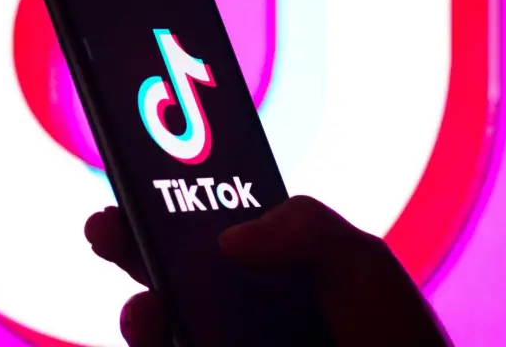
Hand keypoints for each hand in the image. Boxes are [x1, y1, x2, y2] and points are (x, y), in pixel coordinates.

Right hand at [84, 196, 451, 346]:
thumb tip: (231, 236)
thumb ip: (308, 230)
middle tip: (107, 226)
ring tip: (147, 310)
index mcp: (277, 273)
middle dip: (132, 246)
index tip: (143, 176)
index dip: (171, 202)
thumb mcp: (364, 268)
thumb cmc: (397, 343)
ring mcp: (233, 345)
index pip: (211, 231)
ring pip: (164, 331)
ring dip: (140, 316)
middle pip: (171, 276)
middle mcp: (247, 315)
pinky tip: (165, 336)